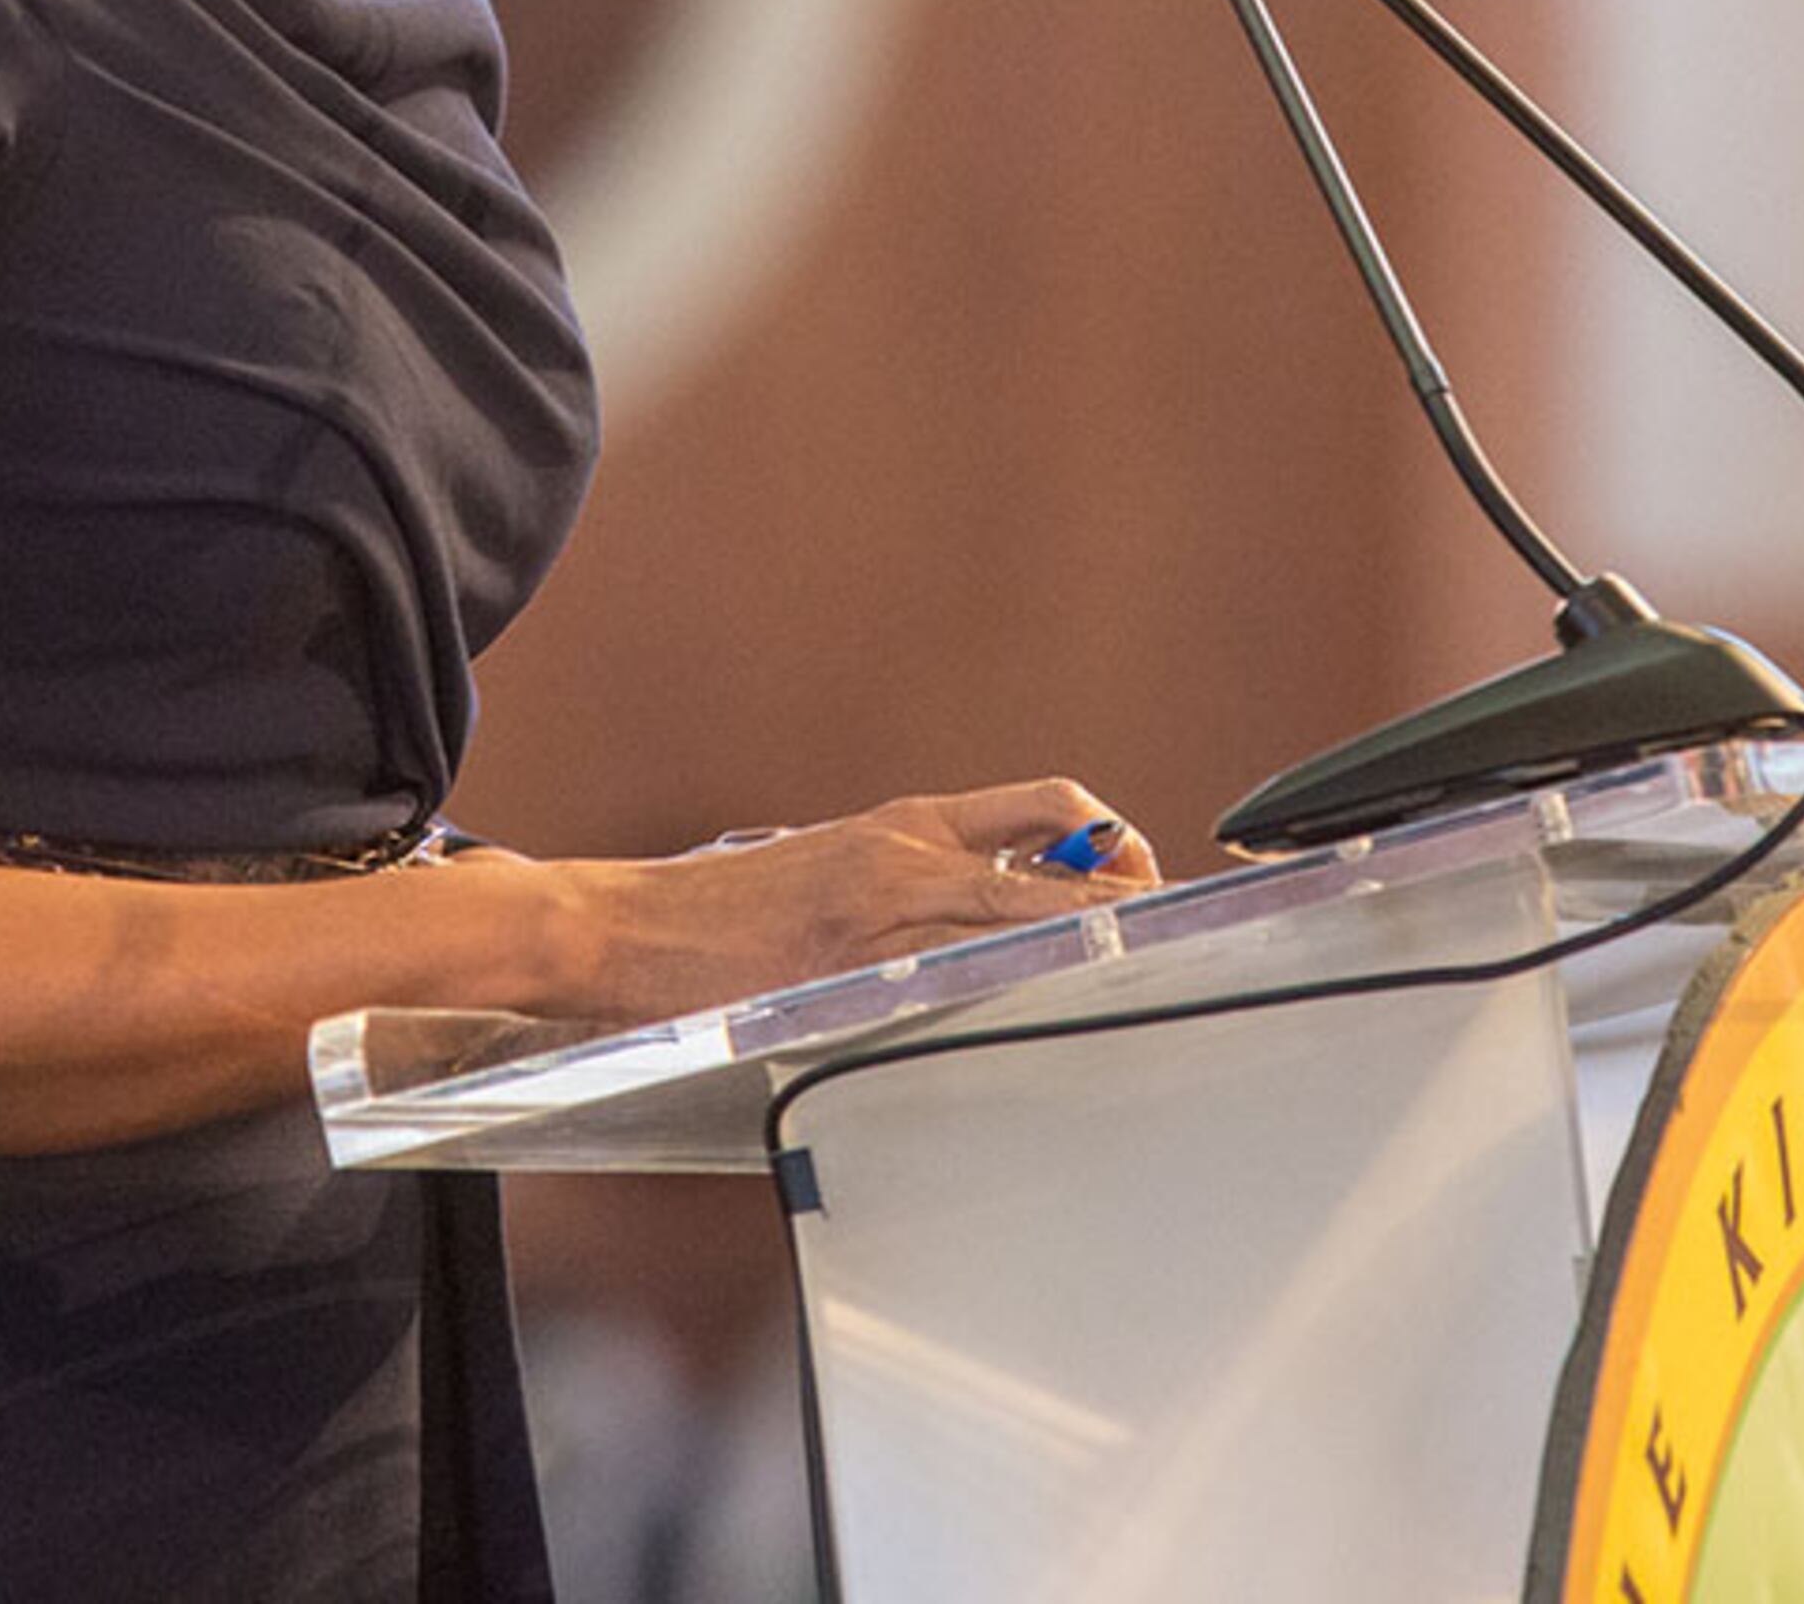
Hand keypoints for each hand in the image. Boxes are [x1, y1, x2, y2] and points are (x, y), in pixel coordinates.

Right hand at [552, 779, 1160, 1027]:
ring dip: (1092, 932)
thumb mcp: (829, 873)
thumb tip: (986, 920)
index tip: (1151, 870)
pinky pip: (959, 967)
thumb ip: (907, 888)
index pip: (1043, 807)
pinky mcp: (853, 960)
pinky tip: (1053, 997)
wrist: (625, 927)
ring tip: (1145, 958)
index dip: (1111, 834)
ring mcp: (884, 905)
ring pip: (1022, 911)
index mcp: (906, 826)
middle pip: (1056, 854)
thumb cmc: (721, 915)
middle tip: (1178, 921)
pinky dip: (1017, 975)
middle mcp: (907, 852)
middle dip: (1130, 888)